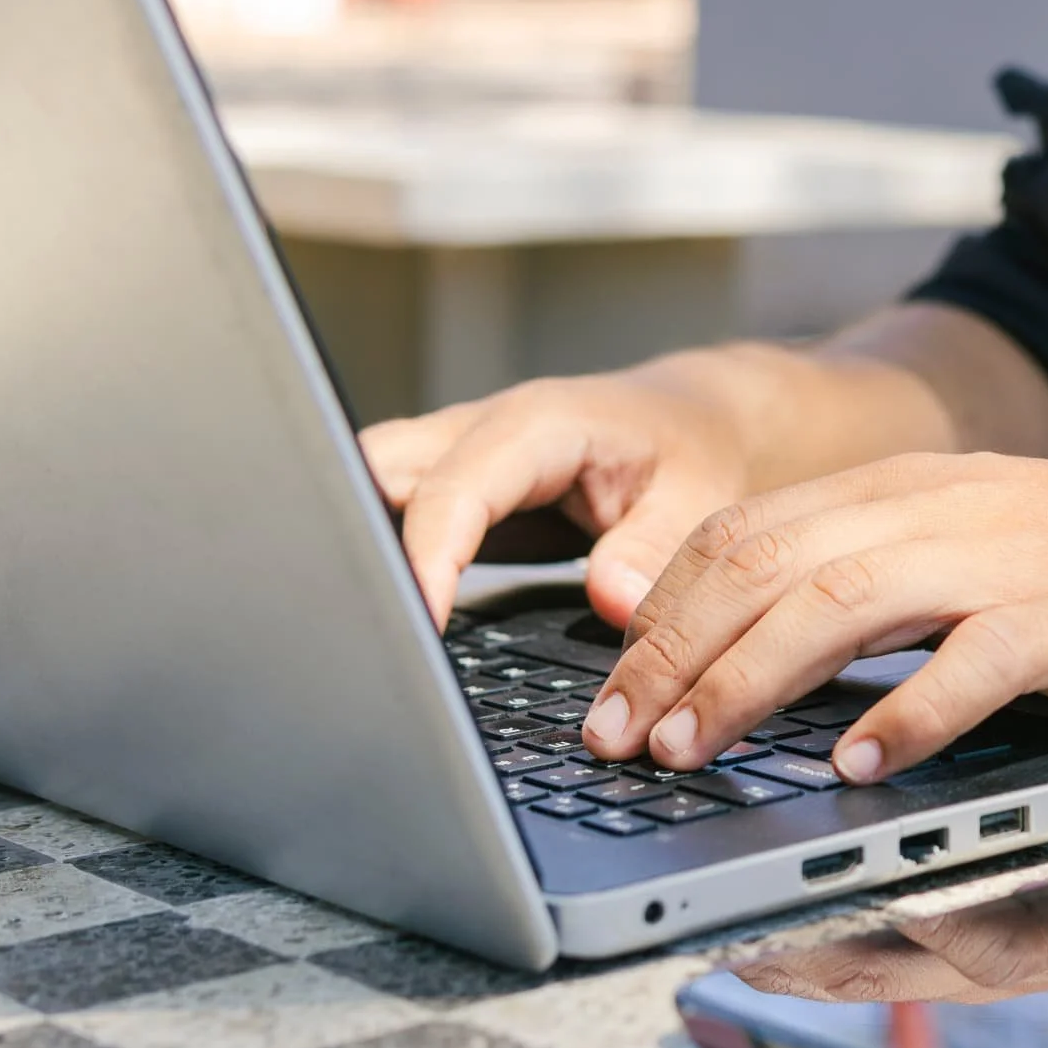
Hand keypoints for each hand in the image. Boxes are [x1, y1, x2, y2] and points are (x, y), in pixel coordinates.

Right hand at [359, 357, 758, 629]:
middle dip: (355, 539)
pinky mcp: (450, 491)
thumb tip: (612, 600)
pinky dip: (376, 557)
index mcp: (536, 426)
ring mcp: (455, 458)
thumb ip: (653, 548)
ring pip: (367, 487)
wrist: (694, 419)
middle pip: (376, 472)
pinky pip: (389, 515)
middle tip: (358, 627)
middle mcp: (479, 432)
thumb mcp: (695, 499)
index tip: (419, 626)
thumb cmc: (693, 450)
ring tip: (351, 628)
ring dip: (354, 547)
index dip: (428, 559)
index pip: (455, 490)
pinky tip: (375, 616)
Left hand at [583, 453, 1047, 780]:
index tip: (608, 689)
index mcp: (912, 488)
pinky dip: (901, 716)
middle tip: (615, 737)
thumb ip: (886, 581)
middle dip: (669, 654)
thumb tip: (770, 656)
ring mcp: (1008, 557)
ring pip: (835, 605)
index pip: (745, 532)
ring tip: (691, 752)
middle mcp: (944, 508)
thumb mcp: (988, 545)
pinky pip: (968, 664)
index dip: (658, 612)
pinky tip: (857, 768)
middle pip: (763, 565)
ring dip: (746, 684)